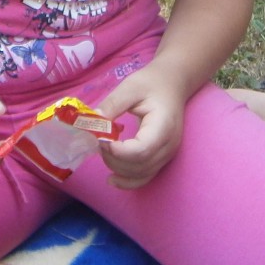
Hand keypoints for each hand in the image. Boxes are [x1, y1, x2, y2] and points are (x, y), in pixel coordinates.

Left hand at [95, 66, 189, 188]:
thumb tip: (93, 122)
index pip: (142, 150)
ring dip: (118, 168)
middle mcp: (168, 145)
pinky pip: (146, 176)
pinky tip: (112, 179)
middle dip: (114, 159)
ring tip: (103, 152)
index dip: (119, 151)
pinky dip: (129, 181)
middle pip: (140, 165)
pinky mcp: (162, 158)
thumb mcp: (130, 87)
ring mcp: (167, 154)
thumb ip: (112, 104)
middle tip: (98, 141)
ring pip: (142, 174)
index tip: (101, 139)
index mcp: (163, 126)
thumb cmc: (151, 84)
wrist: (172, 85)